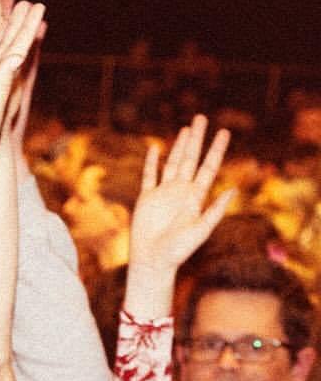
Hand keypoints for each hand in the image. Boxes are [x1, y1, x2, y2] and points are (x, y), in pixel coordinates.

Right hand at [129, 115, 231, 276]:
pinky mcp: (146, 200)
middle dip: (197, 139)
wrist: (152, 262)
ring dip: (179, 146)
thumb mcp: (201, 230)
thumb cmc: (177, 252)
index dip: (216, 150)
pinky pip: (149, 177)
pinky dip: (152, 162)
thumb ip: (216, 210)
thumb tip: (233, 190)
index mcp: (195, 197)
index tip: (224, 132)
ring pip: (172, 163)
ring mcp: (163, 194)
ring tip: (187, 129)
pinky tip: (155, 148)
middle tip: (202, 118)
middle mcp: (180, 192)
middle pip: (191, 159)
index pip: (209, 167)